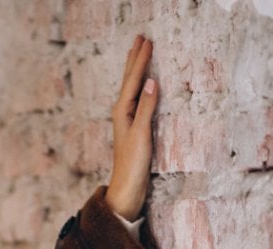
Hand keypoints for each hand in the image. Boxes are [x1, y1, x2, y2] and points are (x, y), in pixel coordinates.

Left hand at [105, 35, 158, 221]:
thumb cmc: (133, 164)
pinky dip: (139, 86)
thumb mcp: (141, 134)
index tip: (148, 42)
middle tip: (140, 38)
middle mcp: (122, 113)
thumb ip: (146, 107)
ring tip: (138, 54)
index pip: (133, 80)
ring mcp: (127, 120)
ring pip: (131, 87)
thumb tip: (150, 81)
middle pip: (129, 80)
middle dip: (135, 59)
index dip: (141, 60)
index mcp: (122, 111)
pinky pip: (136, 99)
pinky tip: (142, 85)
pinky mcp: (133, 127)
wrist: (127, 187)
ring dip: (135, 70)